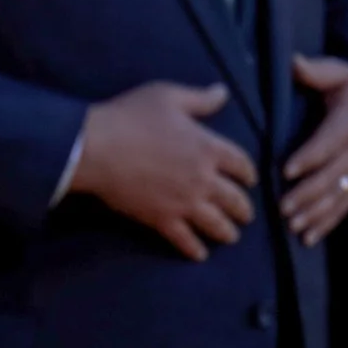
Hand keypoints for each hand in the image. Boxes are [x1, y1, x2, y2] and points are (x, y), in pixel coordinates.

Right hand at [70, 81, 256, 260]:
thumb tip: (223, 93)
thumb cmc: (131, 116)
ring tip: (231, 236)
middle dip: (244, 209)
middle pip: (235, 200)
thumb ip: (200, 99)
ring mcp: (184, 203)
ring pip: (216, 224)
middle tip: (246, 214)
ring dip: (227, 232)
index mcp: (208, 148)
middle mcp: (203, 179)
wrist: (97, 148)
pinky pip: (185, 240)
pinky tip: (200, 254)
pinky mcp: (162, 220)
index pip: (241, 164)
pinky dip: (195, 250)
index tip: (250, 179)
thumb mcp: (168, 97)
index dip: (249, 173)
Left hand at [280, 57, 347, 245]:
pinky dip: (328, 224)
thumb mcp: (342, 73)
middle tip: (283, 207)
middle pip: (333, 176)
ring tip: (293, 227)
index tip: (288, 170)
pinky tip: (308, 238)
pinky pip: (345, 206)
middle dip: (308, 194)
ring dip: (316, 214)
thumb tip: (293, 62)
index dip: (310, 157)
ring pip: (338, 196)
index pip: (329, 142)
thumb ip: (317, 71)